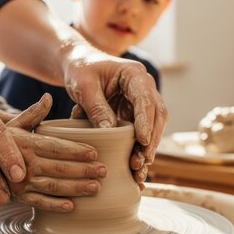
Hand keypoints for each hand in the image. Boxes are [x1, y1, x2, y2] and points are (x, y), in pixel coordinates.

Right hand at [2, 94, 105, 211]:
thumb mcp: (12, 125)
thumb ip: (32, 114)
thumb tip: (48, 97)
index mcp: (25, 143)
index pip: (56, 147)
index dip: (76, 151)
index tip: (95, 153)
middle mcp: (23, 163)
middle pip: (59, 168)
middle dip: (84, 170)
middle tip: (104, 171)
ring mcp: (20, 182)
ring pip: (53, 186)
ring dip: (76, 188)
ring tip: (96, 188)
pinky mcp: (17, 197)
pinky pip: (38, 203)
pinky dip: (55, 206)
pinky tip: (71, 206)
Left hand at [65, 46, 167, 189]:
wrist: (77, 64)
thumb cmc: (80, 70)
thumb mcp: (84, 86)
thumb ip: (96, 107)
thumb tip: (109, 132)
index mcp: (134, 74)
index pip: (145, 99)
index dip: (146, 121)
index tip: (142, 140)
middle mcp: (143, 88)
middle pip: (156, 115)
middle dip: (151, 140)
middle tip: (142, 160)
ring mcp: (140, 102)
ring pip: (153, 127)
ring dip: (147, 148)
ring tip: (138, 169)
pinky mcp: (133, 115)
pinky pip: (141, 133)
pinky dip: (138, 150)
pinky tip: (135, 168)